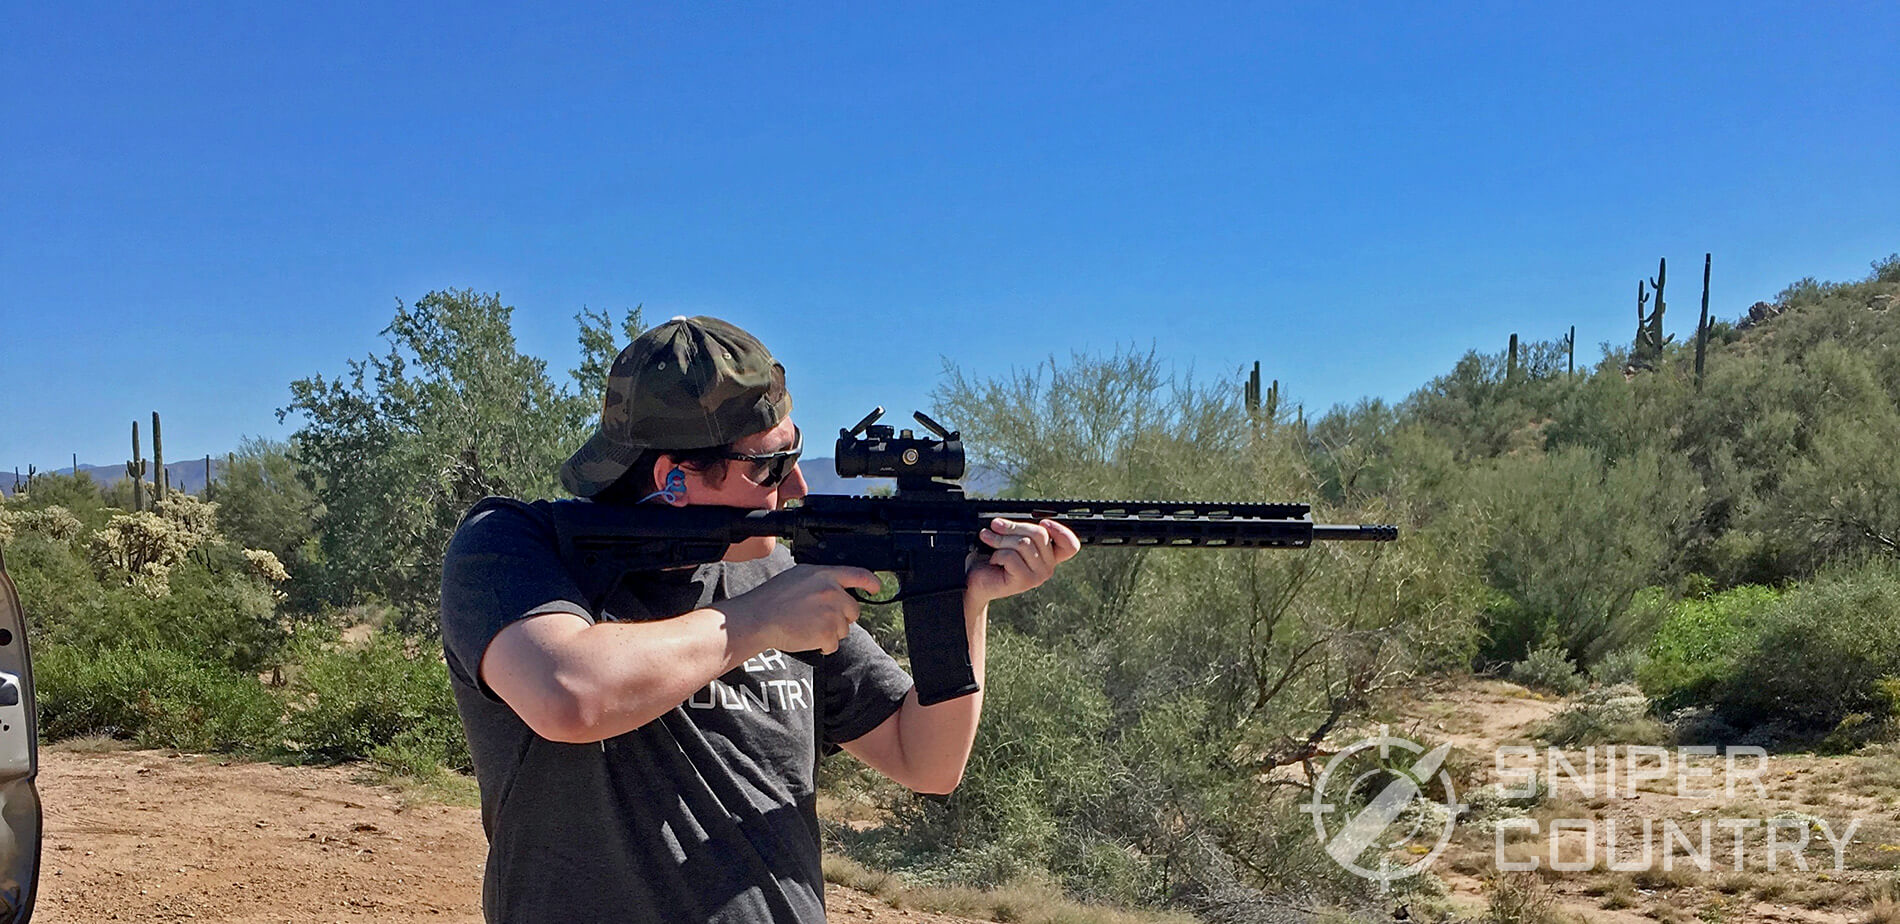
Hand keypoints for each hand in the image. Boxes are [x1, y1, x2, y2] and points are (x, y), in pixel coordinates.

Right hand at [721, 564, 882, 654]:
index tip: (876, 588)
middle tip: (818, 618)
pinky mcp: (827, 633)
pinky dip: (822, 646)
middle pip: (853, 610)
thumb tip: (838, 587)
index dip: (871, 583)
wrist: (758, 617)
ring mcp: (831, 613)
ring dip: (830, 632)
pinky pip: (834, 644)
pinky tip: (806, 637)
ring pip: (844, 629)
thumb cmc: (773, 598)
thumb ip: (822, 579)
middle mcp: (832, 592)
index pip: (859, 575)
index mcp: (826, 575)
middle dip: (840, 617)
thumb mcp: (799, 576)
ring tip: (807, 626)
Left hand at [965, 517, 1080, 606]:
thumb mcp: (1009, 540)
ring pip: (1023, 543)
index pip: (1071, 545)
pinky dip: (997, 554)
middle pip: (1040, 534)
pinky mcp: (1025, 581)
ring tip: (988, 541)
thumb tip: (1009, 520)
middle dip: (1013, 527)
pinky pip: (1011, 556)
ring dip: (1000, 539)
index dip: (1061, 530)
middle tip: (995, 526)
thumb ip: (1020, 530)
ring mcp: (1038, 576)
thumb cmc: (991, 559)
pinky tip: (994, 561)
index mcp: (1049, 555)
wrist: (976, 581)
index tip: (1043, 522)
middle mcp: (1048, 567)